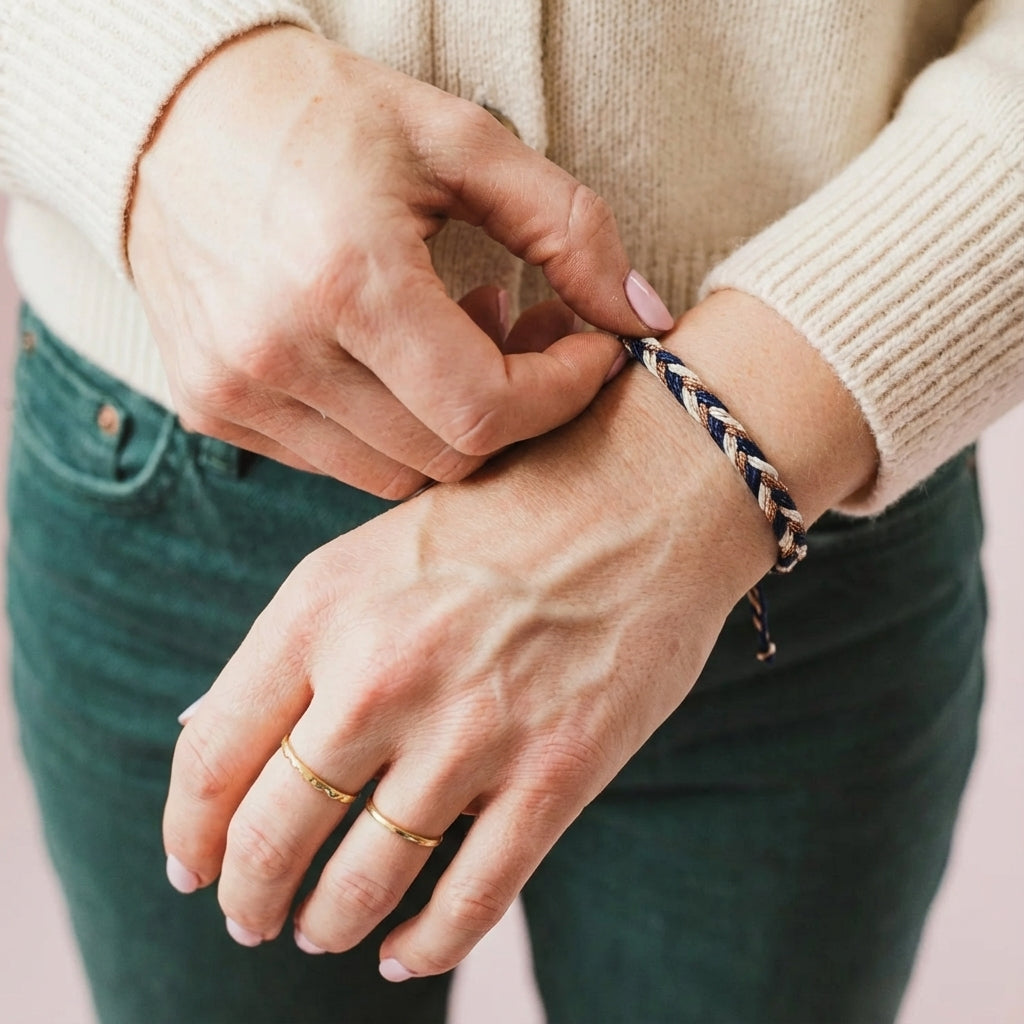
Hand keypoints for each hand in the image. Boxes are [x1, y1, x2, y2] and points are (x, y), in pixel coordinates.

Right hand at [127, 25, 670, 496]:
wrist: (176, 119)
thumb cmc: (329, 118)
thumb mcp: (463, 143)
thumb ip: (569, 229)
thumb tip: (644, 318)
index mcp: (346, 280)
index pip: (487, 410)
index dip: (561, 394)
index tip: (591, 347)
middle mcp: (278, 353)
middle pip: (447, 454)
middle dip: (515, 408)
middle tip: (527, 331)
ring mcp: (236, 390)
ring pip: (395, 473)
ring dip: (449, 422)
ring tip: (453, 332)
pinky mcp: (213, 406)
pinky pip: (337, 460)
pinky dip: (387, 426)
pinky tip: (391, 354)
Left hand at [162, 290, 875, 975]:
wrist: (640, 498)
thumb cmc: (500, 519)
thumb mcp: (370, 553)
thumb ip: (293, 644)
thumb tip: (207, 736)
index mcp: (321, 609)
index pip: (210, 755)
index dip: (188, 831)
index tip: (190, 866)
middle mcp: (382, 674)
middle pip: (272, 833)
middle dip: (247, 898)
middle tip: (248, 918)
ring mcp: (471, 728)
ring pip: (364, 880)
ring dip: (327, 925)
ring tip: (320, 932)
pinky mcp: (556, 771)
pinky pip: (471, 900)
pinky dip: (427, 945)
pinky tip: (405, 952)